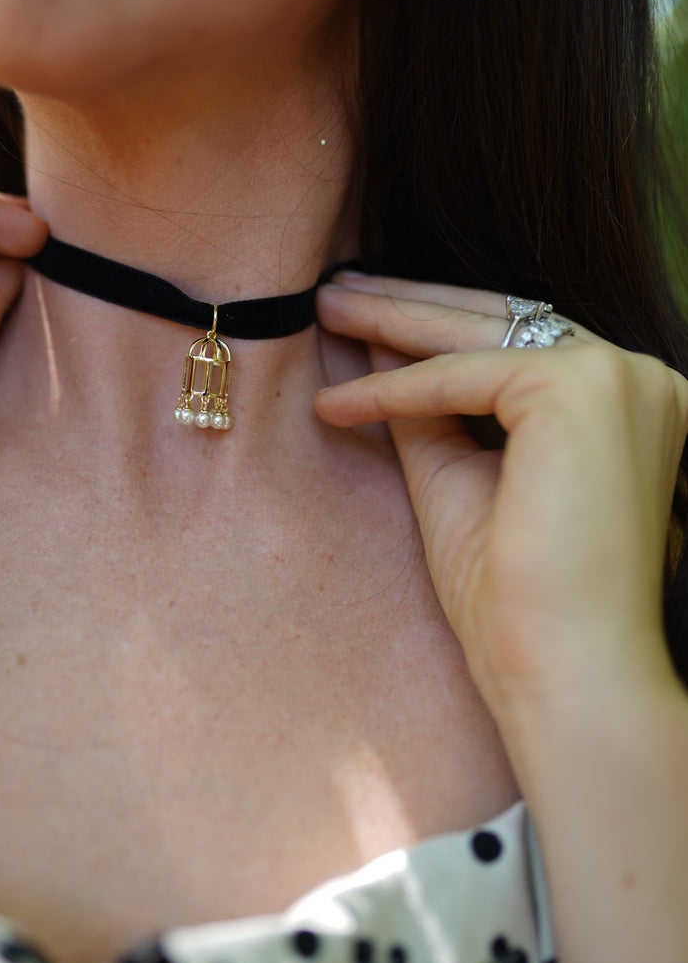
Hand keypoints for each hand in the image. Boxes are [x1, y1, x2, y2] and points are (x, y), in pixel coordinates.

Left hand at [315, 274, 687, 718]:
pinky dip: (395, 387)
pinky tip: (337, 402)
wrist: (563, 670)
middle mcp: (637, 379)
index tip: (371, 322)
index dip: (437, 330)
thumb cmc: (517, 601)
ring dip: (395, 317)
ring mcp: (617, 377)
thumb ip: (430, 413)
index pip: (519, 345)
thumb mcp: (461, 480)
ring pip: (481, 331)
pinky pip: (462, 376)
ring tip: (326, 309)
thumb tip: (382, 350)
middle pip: (499, 322)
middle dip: (409, 305)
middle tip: (336, 291)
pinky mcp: (580, 387)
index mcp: (624, 405)